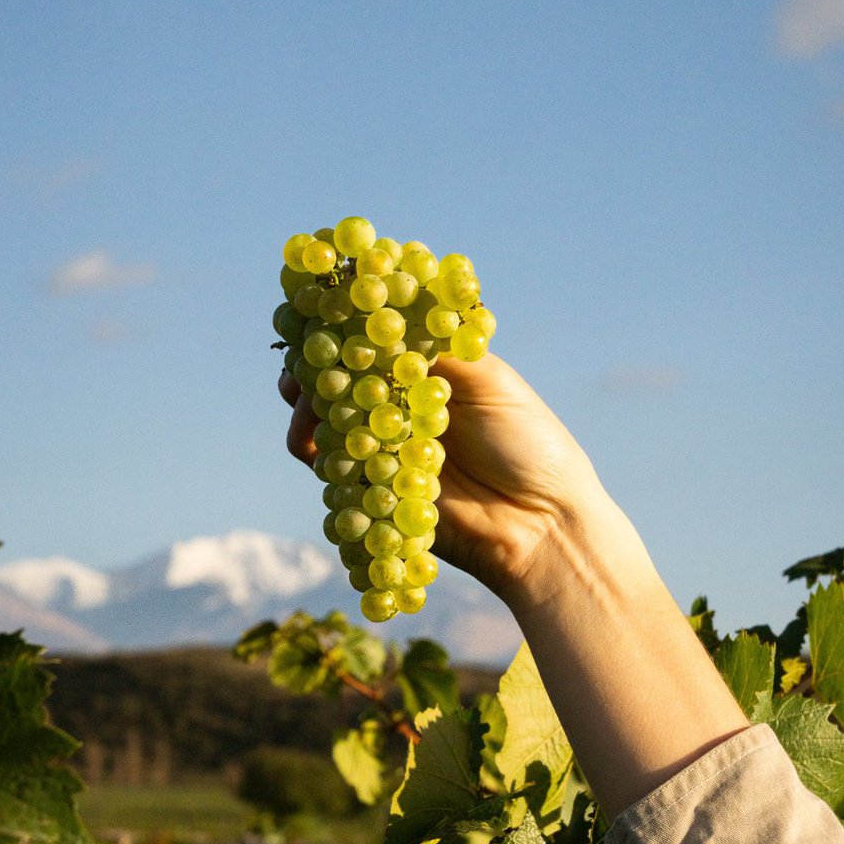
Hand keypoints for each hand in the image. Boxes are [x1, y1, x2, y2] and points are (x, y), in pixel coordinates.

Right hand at [279, 352, 609, 601]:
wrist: (543, 524)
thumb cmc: (530, 444)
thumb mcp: (491, 381)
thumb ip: (439, 351)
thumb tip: (384, 321)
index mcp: (427, 374)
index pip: (374, 343)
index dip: (344, 331)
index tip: (320, 320)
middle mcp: (400, 408)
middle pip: (338, 382)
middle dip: (313, 371)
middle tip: (301, 369)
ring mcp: (386, 450)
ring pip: (325, 425)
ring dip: (308, 411)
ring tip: (305, 405)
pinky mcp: (377, 494)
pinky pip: (333, 474)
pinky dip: (317, 456)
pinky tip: (316, 446)